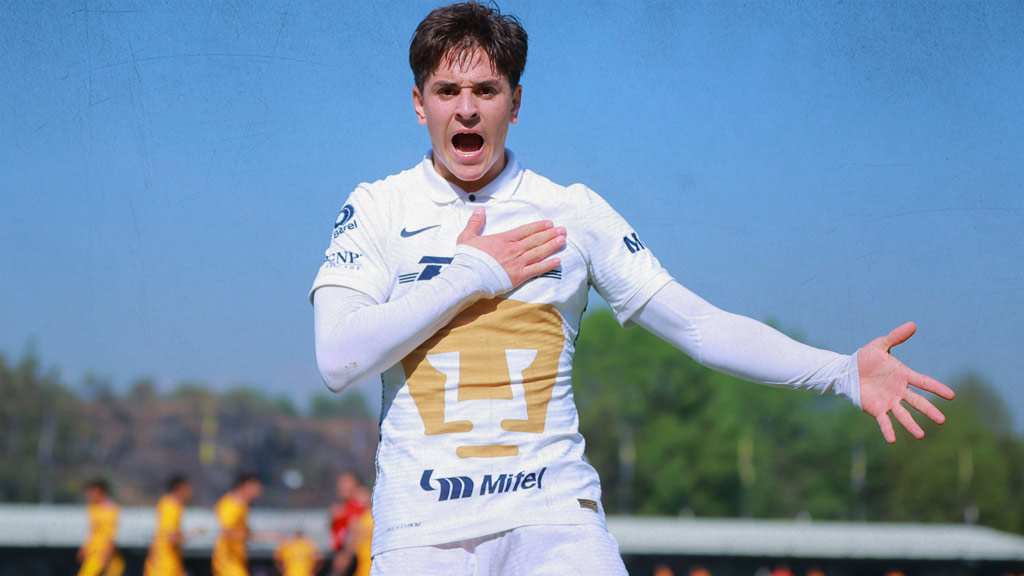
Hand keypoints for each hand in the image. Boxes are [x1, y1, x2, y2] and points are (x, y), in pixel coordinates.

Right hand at [457, 207, 565, 288]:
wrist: (468, 277)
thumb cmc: (467, 258)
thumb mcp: (467, 237)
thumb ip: (475, 222)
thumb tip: (480, 209)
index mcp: (503, 239)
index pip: (525, 230)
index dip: (538, 226)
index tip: (549, 223)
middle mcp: (514, 249)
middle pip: (536, 240)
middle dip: (550, 234)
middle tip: (562, 230)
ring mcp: (518, 263)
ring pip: (539, 252)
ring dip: (552, 245)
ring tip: (563, 240)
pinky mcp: (519, 276)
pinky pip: (537, 270)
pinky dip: (548, 265)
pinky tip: (558, 261)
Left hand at [857, 321, 954, 442]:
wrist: (847, 370)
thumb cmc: (865, 358)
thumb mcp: (879, 345)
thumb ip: (895, 337)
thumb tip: (913, 324)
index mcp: (903, 375)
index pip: (924, 383)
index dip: (937, 388)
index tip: (951, 396)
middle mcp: (899, 391)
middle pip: (917, 402)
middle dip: (929, 411)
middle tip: (941, 420)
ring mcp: (889, 401)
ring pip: (903, 414)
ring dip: (911, 425)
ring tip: (920, 435)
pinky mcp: (876, 409)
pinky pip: (884, 421)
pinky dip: (888, 430)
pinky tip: (893, 440)